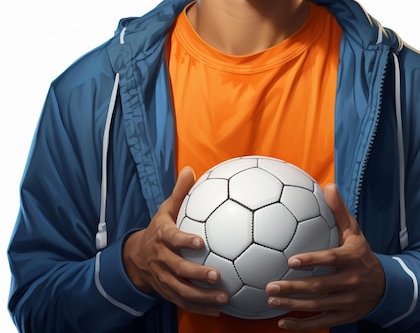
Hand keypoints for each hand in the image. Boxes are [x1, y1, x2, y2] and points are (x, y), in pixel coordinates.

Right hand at [122, 166, 227, 315]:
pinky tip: (218, 310)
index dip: (184, 241)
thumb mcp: (165, 209)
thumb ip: (179, 192)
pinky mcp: (167, 291)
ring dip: (202, 296)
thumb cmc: (159, 228)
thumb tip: (190, 170)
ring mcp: (163, 277)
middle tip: (217, 275)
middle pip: (178, 269)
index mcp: (162, 236)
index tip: (200, 243)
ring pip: (181, 290)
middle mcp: (161, 259)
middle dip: (197, 274)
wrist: (136, 256)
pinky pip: (183, 302)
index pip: (172, 238)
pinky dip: (199, 308)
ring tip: (223, 297)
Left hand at [265, 183, 384, 329]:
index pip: (332, 260)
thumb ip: (340, 211)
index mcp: (353, 259)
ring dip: (293, 304)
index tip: (291, 260)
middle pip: (321, 287)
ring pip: (318, 306)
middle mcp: (351, 282)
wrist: (384, 286)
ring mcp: (348, 302)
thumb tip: (328, 185)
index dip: (313, 261)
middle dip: (294, 287)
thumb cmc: (360, 253)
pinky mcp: (344, 317)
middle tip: (270, 285)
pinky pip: (321, 322)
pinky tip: (282, 322)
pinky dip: (302, 325)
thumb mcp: (354, 232)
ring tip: (271, 299)